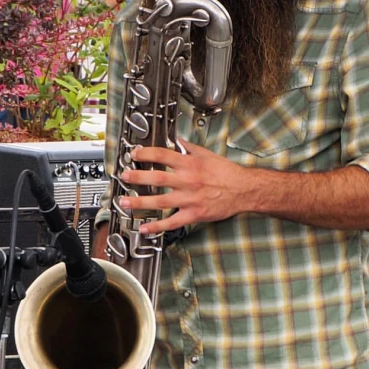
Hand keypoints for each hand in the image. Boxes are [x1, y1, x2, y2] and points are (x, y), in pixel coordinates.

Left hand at [119, 139, 247, 233]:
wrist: (243, 189)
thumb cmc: (226, 172)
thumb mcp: (207, 154)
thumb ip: (189, 148)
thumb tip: (176, 140)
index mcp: (190, 164)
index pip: (163, 155)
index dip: (146, 154)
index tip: (135, 154)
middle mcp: (188, 181)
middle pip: (158, 178)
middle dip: (138, 177)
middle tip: (124, 176)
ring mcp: (190, 199)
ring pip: (160, 201)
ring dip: (140, 202)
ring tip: (125, 202)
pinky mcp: (194, 214)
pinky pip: (172, 222)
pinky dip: (157, 226)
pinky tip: (145, 227)